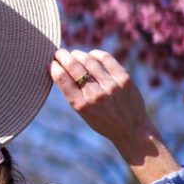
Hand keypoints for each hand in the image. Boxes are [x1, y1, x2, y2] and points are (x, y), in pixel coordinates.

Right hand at [49, 48, 179, 183]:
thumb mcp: (83, 113)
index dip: (54, 67)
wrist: (132, 130)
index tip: (52, 63)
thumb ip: (73, 93)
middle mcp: (95, 94)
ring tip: (74, 54)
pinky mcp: (124, 79)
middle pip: (73, 66)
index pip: (62, 78)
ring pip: (88, 60)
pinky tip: (91, 55)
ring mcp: (111, 86)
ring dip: (77, 54)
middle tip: (59, 53)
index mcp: (81, 105)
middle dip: (62, 56)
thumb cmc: (103, 121)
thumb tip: (61, 69)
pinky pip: (106, 59)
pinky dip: (95, 54)